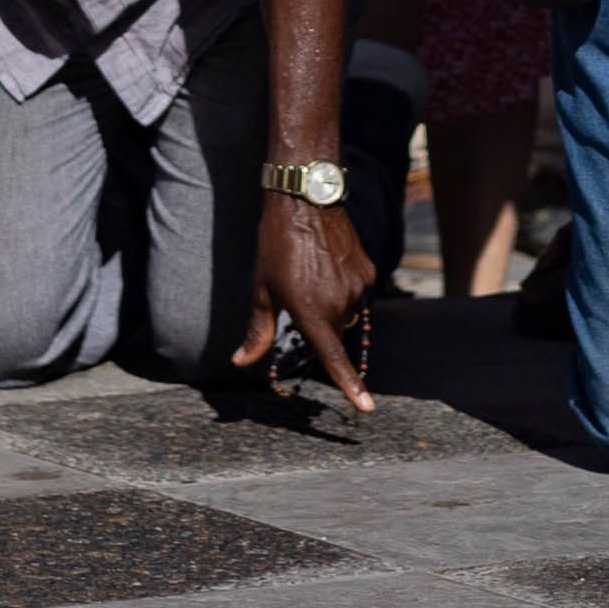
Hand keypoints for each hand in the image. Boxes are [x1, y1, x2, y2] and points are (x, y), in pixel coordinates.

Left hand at [238, 193, 375, 412]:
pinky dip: (346, 288)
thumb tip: (240, 362)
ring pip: (348, 313)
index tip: (367, 408)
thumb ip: (256, 332)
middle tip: (300, 293)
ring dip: (334, 305)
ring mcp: (358, 287)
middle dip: (320, 324)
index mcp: (312, 313)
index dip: (351, 386)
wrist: (306, 200)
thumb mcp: (261, 289)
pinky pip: (359, 293)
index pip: (333, 358)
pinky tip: (330, 264)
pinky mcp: (369, 272)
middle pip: (334, 333)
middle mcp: (339, 304)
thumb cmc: (277, 245)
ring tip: (314, 272)